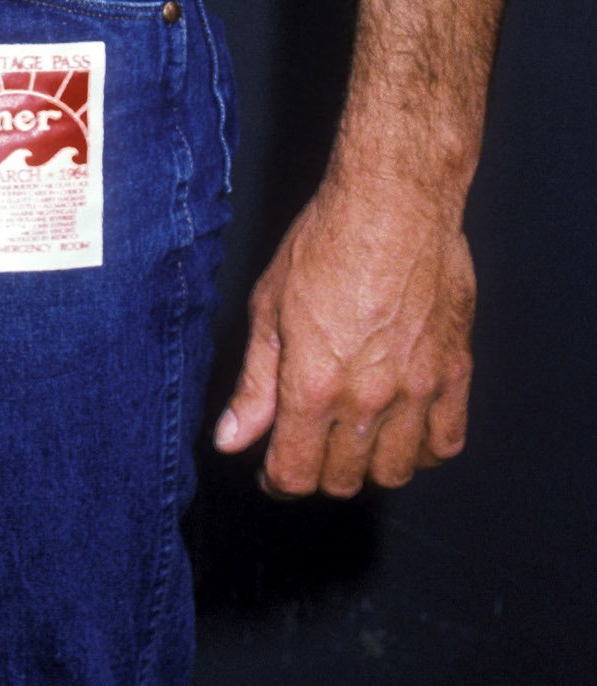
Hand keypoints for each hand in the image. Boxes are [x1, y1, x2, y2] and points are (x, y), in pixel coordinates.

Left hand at [213, 171, 475, 495]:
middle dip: (318, 475)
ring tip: (353, 442)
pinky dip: (424, 450)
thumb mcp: (269, 308)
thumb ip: (254, 383)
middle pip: (344, 480)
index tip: (271, 471)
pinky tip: (404, 432)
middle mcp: (367, 398)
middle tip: (308, 450)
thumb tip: (231, 438)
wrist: (393, 203)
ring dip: (369, 467)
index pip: (295, 473)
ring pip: (396, 471)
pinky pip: (446, 442)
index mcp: (313, 384)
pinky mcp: (455, 372)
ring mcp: (417, 389)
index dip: (277, 482)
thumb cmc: (326, 242)